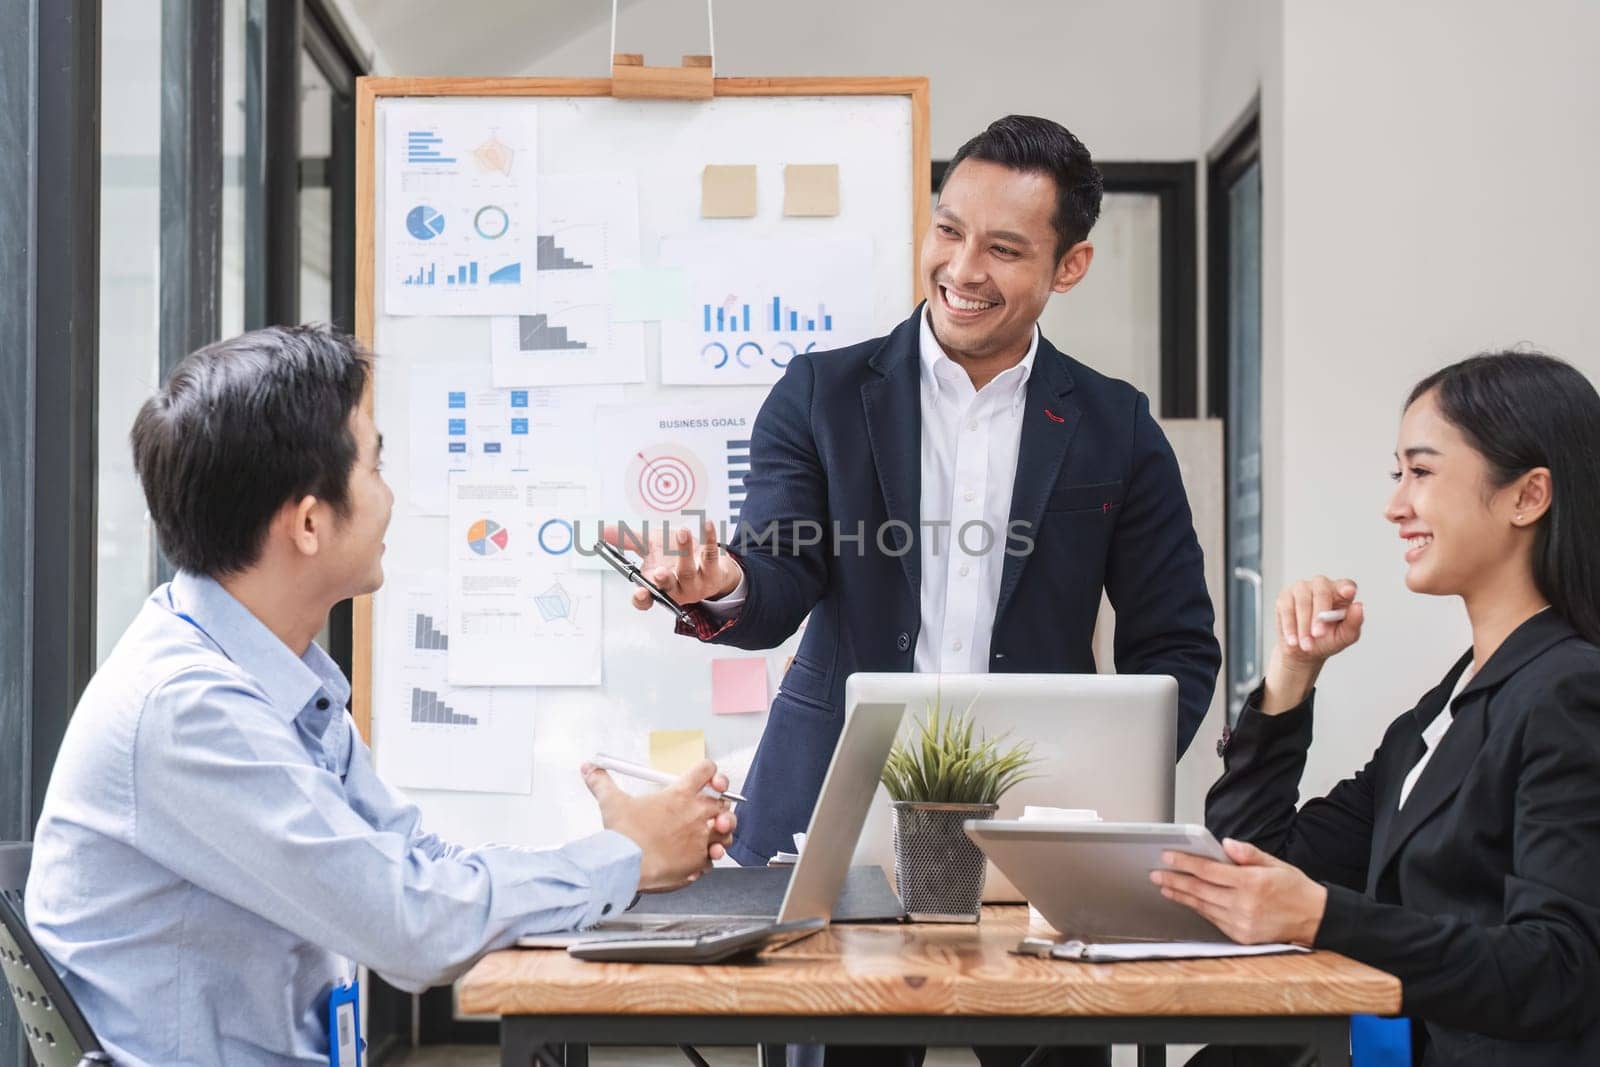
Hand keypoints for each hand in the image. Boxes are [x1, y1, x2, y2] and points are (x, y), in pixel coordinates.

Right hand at [581, 758, 736, 891]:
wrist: (625, 866)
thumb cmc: (624, 837)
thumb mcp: (611, 803)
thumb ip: (602, 783)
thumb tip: (590, 769)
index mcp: (679, 795)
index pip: (707, 771)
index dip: (710, 772)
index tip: (708, 777)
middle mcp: (694, 814)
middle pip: (723, 801)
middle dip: (720, 804)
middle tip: (711, 808)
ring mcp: (700, 838)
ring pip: (727, 830)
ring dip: (721, 830)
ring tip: (712, 832)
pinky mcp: (699, 860)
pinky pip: (713, 857)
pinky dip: (709, 856)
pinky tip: (700, 856)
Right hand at [602, 519, 742, 610]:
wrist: (705, 561)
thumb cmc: (672, 556)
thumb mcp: (649, 546)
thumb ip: (627, 539)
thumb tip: (603, 530)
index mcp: (656, 586)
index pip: (646, 601)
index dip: (642, 600)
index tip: (640, 593)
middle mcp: (675, 588)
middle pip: (668, 588)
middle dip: (663, 580)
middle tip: (659, 571)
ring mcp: (696, 582)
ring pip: (689, 571)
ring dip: (684, 552)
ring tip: (681, 532)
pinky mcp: (713, 572)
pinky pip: (711, 556)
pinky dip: (710, 539)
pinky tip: (708, 525)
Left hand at [1149, 838, 1326, 945]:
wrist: (1315, 919)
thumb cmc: (1295, 889)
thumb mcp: (1276, 863)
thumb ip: (1248, 853)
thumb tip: (1225, 844)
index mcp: (1252, 883)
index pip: (1209, 871)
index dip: (1185, 863)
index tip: (1168, 857)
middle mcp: (1244, 905)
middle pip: (1200, 890)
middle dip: (1175, 880)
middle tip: (1157, 873)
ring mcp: (1242, 923)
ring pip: (1203, 907)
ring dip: (1182, 896)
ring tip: (1166, 886)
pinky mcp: (1242, 936)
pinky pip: (1213, 920)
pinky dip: (1198, 909)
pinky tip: (1188, 901)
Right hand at [1261, 576, 1364, 712]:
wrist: (1303, 650)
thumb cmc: (1327, 639)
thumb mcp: (1344, 636)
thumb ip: (1354, 623)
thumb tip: (1358, 607)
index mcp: (1340, 592)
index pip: (1346, 585)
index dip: (1346, 587)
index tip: (1348, 593)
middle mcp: (1321, 586)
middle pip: (1321, 591)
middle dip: (1318, 615)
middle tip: (1318, 634)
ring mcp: (1301, 588)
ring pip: (1302, 601)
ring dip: (1303, 626)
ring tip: (1306, 645)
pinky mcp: (1284, 596)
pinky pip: (1286, 609)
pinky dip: (1290, 627)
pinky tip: (1293, 640)